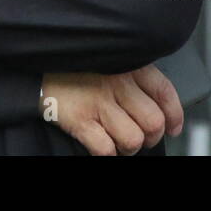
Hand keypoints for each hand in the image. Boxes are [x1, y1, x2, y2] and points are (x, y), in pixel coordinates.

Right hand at [41, 65, 182, 155]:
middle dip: (150, 137)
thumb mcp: (108, 58)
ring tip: (117, 140)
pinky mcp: (79, 119)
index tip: (173, 127)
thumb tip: (159, 107)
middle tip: (139, 136)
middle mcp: (116, 82)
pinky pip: (106, 149)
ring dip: (127, 147)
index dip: (174, 116)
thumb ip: (132, 75)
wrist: (35, 62)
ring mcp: (98, 101)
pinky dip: (106, 152)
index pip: (165, 93)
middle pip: (153, 123)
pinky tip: (100, 143)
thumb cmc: (74, 63)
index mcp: (128, 64)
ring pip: (133, 140)